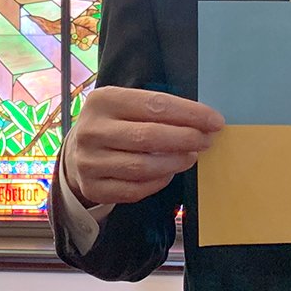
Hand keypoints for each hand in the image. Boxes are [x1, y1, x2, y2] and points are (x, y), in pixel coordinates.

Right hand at [63, 86, 223, 205]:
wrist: (75, 153)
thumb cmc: (112, 124)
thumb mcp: (124, 105)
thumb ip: (154, 108)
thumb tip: (202, 119)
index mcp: (102, 100)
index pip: (154, 105)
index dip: (189, 113)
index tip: (215, 121)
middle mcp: (91, 130)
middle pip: (149, 136)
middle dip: (186, 138)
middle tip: (207, 140)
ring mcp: (89, 161)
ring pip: (143, 166)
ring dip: (175, 162)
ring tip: (191, 156)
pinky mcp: (92, 188)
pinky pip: (134, 190)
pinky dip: (158, 182)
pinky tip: (168, 172)